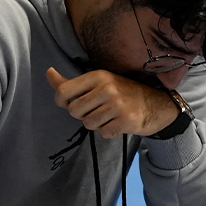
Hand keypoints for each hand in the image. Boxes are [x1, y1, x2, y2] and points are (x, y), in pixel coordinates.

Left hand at [46, 67, 177, 138]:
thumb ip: (70, 81)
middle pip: (73, 111)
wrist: (157, 103)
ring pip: (88, 124)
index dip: (61, 101)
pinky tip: (117, 123)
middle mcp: (107, 88)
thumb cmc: (122, 92)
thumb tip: (48, 72)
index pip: (63, 92)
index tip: (70, 103)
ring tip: (108, 116)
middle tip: (95, 110)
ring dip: (96, 123)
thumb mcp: (98, 81)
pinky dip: (108, 131)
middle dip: (82, 114)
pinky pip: (103, 133)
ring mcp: (117, 105)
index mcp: (98, 75)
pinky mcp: (126, 121)